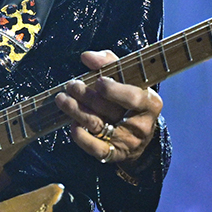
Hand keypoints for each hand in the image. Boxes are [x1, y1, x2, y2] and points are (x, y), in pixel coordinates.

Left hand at [59, 49, 161, 166]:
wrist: (140, 134)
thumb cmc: (130, 98)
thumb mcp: (128, 78)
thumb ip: (109, 63)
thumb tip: (87, 57)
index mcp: (150, 103)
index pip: (133, 97)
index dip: (113, 89)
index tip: (98, 80)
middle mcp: (141, 124)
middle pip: (108, 109)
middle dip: (85, 95)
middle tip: (71, 85)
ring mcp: (128, 141)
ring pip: (97, 125)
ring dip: (75, 111)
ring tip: (62, 98)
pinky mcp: (114, 154)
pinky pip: (95, 148)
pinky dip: (80, 136)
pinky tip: (72, 124)